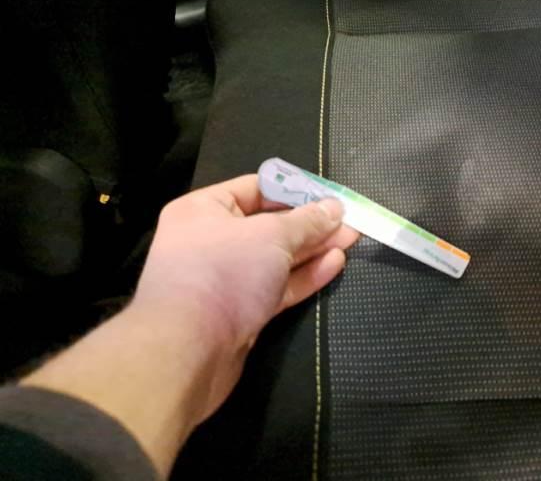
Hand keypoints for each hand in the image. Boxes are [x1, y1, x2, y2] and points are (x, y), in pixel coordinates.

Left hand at [132, 174, 358, 417]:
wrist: (188, 352)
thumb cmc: (225, 273)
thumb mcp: (271, 235)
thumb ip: (307, 221)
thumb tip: (334, 207)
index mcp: (204, 210)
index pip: (255, 189)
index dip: (294, 190)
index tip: (329, 195)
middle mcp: (212, 240)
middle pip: (269, 225)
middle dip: (311, 223)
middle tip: (350, 220)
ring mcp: (227, 278)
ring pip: (277, 258)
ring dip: (314, 249)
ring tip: (351, 239)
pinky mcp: (241, 311)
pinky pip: (277, 286)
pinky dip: (304, 275)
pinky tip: (334, 264)